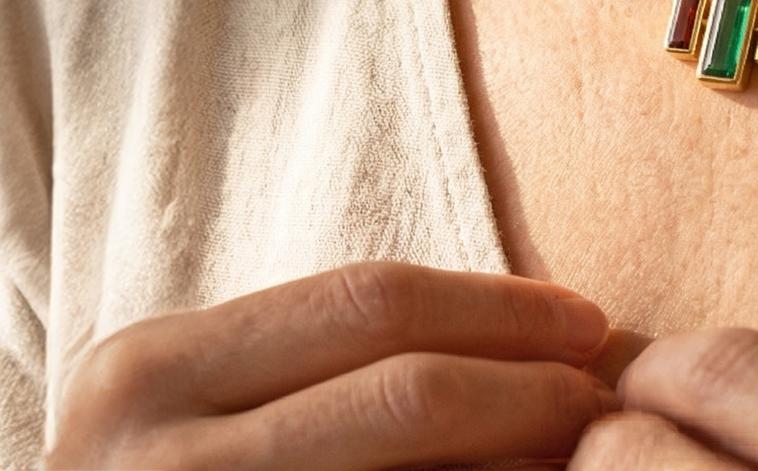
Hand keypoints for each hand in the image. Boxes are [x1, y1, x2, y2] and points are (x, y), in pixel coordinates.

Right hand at [48, 261, 617, 467]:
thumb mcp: (193, 415)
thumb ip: (316, 370)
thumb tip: (524, 344)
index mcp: (152, 368)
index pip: (371, 304)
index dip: (500, 308)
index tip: (588, 321)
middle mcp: (150, 453)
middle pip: (404, 394)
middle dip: (532, 390)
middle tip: (608, 398)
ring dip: (519, 468)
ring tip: (586, 457)